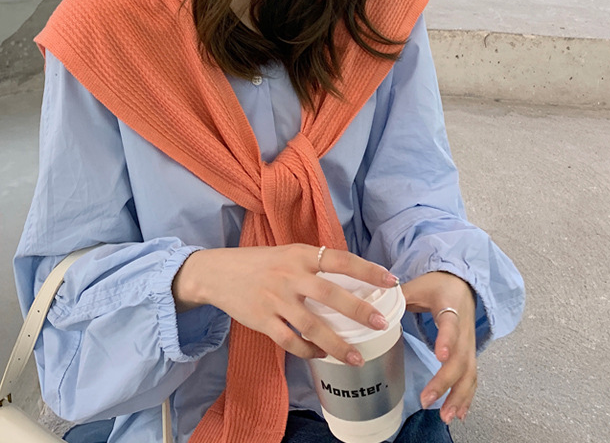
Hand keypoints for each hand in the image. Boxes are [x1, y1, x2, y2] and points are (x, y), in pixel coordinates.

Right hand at [172, 245, 397, 365]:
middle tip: (381, 324)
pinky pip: (290, 341)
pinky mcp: (262, 321)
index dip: (367, 270)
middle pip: (330, 294)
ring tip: (357, 357)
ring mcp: (276, 300)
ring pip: (312, 326)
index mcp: (300, 254)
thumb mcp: (288, 253)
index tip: (391, 281)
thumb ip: (314, 264)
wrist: (218, 272)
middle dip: (358, 311)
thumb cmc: (260, 263)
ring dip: (337, 344)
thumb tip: (352, 278)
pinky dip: (308, 351)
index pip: (340, 259)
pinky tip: (320, 354)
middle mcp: (290, 275)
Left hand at [400, 271, 476, 423]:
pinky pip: (471, 377)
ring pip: (469, 373)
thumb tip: (375, 309)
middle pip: (460, 359)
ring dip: (458, 396)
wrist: (462, 283)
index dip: (447, 341)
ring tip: (446, 416)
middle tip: (428, 399)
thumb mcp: (417, 286)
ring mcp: (469, 344)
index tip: (440, 357)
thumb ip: (398, 297)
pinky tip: (459, 413)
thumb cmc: (437, 286)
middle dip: (445, 382)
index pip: (451, 325)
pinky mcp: (470, 354)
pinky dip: (467, 396)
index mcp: (450, 308)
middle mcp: (464, 329)